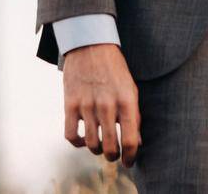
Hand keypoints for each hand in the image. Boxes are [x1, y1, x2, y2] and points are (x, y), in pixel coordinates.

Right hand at [62, 43, 139, 165]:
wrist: (91, 45)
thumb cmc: (115, 69)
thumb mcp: (130, 88)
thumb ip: (134, 115)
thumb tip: (137, 142)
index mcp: (127, 101)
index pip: (131, 140)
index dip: (131, 156)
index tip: (129, 162)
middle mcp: (107, 105)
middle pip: (110, 147)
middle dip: (113, 156)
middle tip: (114, 155)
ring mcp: (87, 105)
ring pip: (91, 144)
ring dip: (96, 150)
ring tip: (100, 146)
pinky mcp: (70, 104)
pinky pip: (71, 135)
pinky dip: (77, 143)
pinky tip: (83, 139)